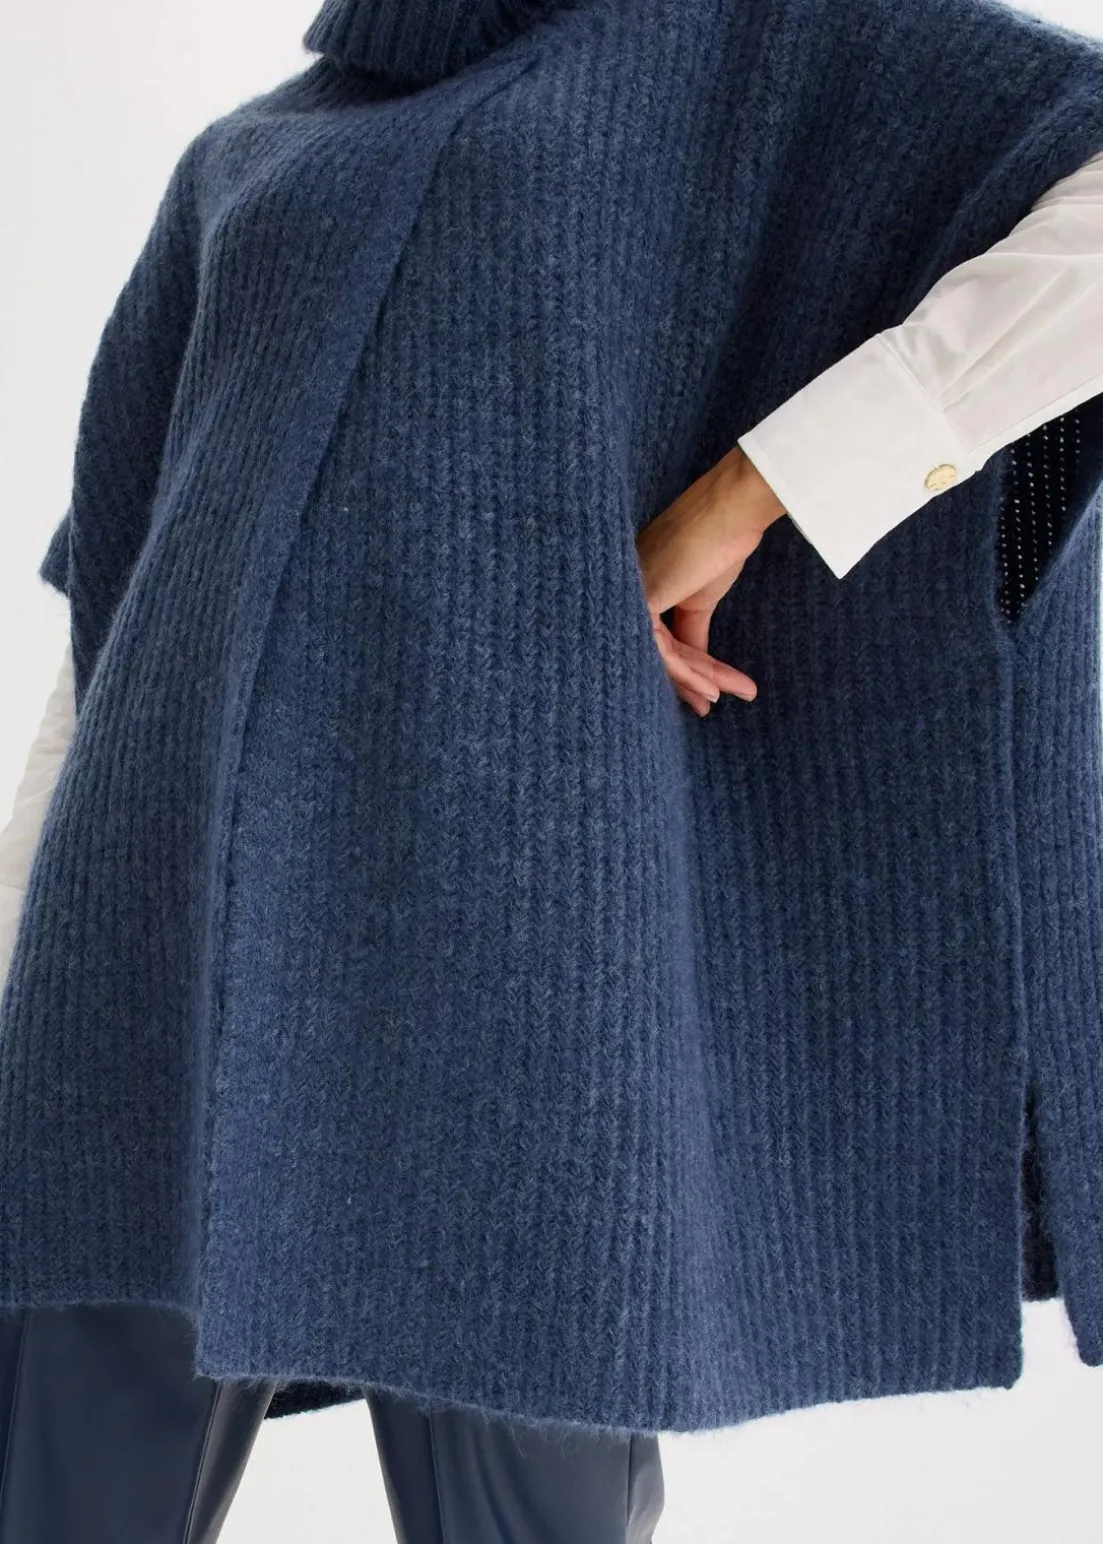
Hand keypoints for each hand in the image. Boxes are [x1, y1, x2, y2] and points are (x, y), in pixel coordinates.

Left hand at [635, 444, 786, 715]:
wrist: (733, 510)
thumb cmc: (722, 539)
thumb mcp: (703, 597)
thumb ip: (692, 629)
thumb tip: (696, 662)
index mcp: (640, 588)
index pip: (657, 640)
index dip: (683, 669)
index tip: (709, 693)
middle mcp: (630, 591)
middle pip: (655, 651)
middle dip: (687, 682)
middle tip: (709, 708)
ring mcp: (633, 594)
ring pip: (658, 655)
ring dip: (693, 681)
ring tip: (718, 701)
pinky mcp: (643, 599)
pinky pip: (662, 650)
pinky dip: (688, 672)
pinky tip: (711, 689)